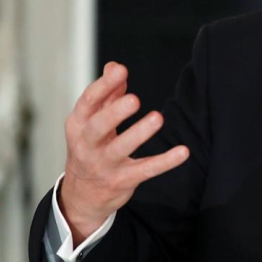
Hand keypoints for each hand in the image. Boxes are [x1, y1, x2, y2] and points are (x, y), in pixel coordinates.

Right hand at [59, 62, 189, 246]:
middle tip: (134, 99)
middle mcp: (87, 145)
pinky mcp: (122, 181)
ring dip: (138, 134)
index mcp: (78, 125)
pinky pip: (145, 170)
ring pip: (120, 149)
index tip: (121, 70)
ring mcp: (103, 165)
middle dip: (114, 112)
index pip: (87, 102)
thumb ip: (106, 94)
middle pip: (97, 126)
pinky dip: (164, 161)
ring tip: (157, 118)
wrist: (82, 195)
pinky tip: (182, 151)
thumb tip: (114, 66)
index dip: (103, 86)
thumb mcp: (91, 121)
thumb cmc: (91, 147)